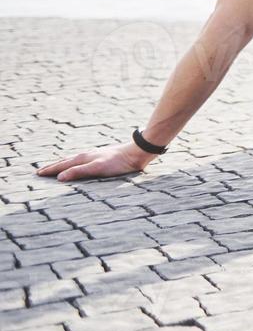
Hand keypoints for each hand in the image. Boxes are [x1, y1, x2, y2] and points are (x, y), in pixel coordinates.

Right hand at [37, 141, 154, 181]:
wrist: (136, 153)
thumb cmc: (118, 162)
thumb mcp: (97, 168)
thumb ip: (79, 172)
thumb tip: (59, 177)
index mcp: (83, 158)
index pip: (62, 165)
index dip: (50, 170)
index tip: (38, 174)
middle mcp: (87, 155)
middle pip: (65, 161)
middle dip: (52, 166)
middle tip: (40, 171)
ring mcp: (94, 155)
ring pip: (73, 160)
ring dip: (62, 164)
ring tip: (55, 167)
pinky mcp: (101, 157)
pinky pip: (82, 161)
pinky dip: (73, 163)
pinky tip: (78, 164)